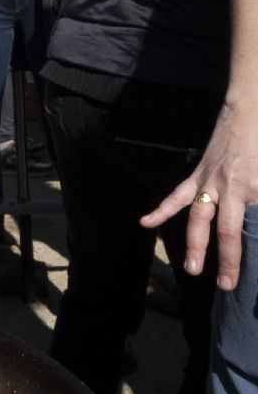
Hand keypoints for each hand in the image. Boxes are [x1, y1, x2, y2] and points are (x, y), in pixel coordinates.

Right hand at [141, 102, 257, 290]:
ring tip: (192, 269)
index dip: (241, 256)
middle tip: (224, 285)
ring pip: (199, 217)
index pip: (244, 229)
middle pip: (223, 230)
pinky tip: (146, 222)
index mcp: (251, 188)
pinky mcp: (199, 174)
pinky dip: (162, 210)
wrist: (250, 107)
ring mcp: (209, 181)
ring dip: (195, 244)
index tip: (239, 278)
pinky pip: (178, 195)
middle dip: (224, 259)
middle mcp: (228, 188)